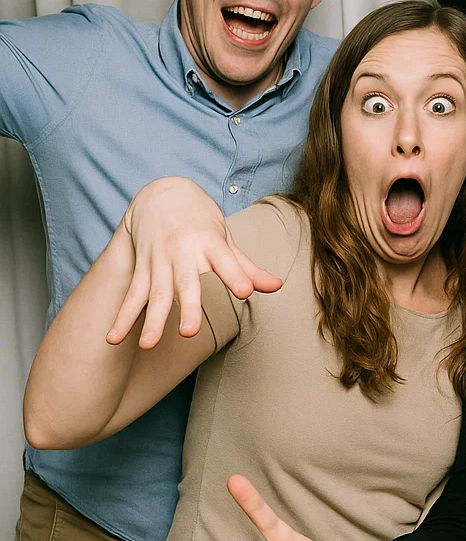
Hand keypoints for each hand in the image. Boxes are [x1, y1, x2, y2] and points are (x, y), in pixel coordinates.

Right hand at [107, 176, 281, 347]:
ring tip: (147, 345)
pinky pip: (131, 296)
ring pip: (154, 294)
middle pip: (185, 283)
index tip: (245, 292)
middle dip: (187, 307)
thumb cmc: (201, 223)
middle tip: (189, 332)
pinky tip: (112, 338)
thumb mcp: (226, 240)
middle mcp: (182, 252)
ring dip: (150, 320)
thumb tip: (277, 286)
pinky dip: (122, 318)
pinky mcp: (142, 268)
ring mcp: (159, 261)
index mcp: (210, 242)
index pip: (225, 260)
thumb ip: (248, 268)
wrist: (162, 195)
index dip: (236, 275)